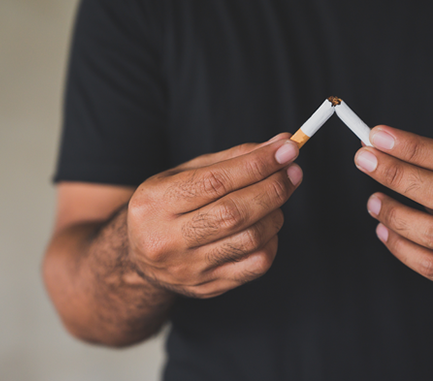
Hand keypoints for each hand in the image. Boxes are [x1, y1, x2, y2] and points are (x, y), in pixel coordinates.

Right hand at [127, 134, 302, 298]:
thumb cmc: (168, 206)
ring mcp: (188, 268)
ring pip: (250, 239)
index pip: (216, 181)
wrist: (140, 258)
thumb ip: (231, 159)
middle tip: (293, 172)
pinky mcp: (208, 287)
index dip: (257, 164)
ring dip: (275, 213)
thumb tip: (280, 145)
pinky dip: (271, 241)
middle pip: (234, 213)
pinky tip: (266, 227)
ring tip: (276, 198)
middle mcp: (168, 239)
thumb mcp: (185, 173)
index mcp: (156, 202)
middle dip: (273, 188)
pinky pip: (256, 265)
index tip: (287, 150)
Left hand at [354, 125, 432, 295]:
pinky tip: (384, 230)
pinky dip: (398, 246)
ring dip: (393, 214)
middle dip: (396, 174)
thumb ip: (429, 161)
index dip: (413, 147)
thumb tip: (375, 145)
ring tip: (373, 202)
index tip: (378, 136)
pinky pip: (428, 264)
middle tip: (365, 160)